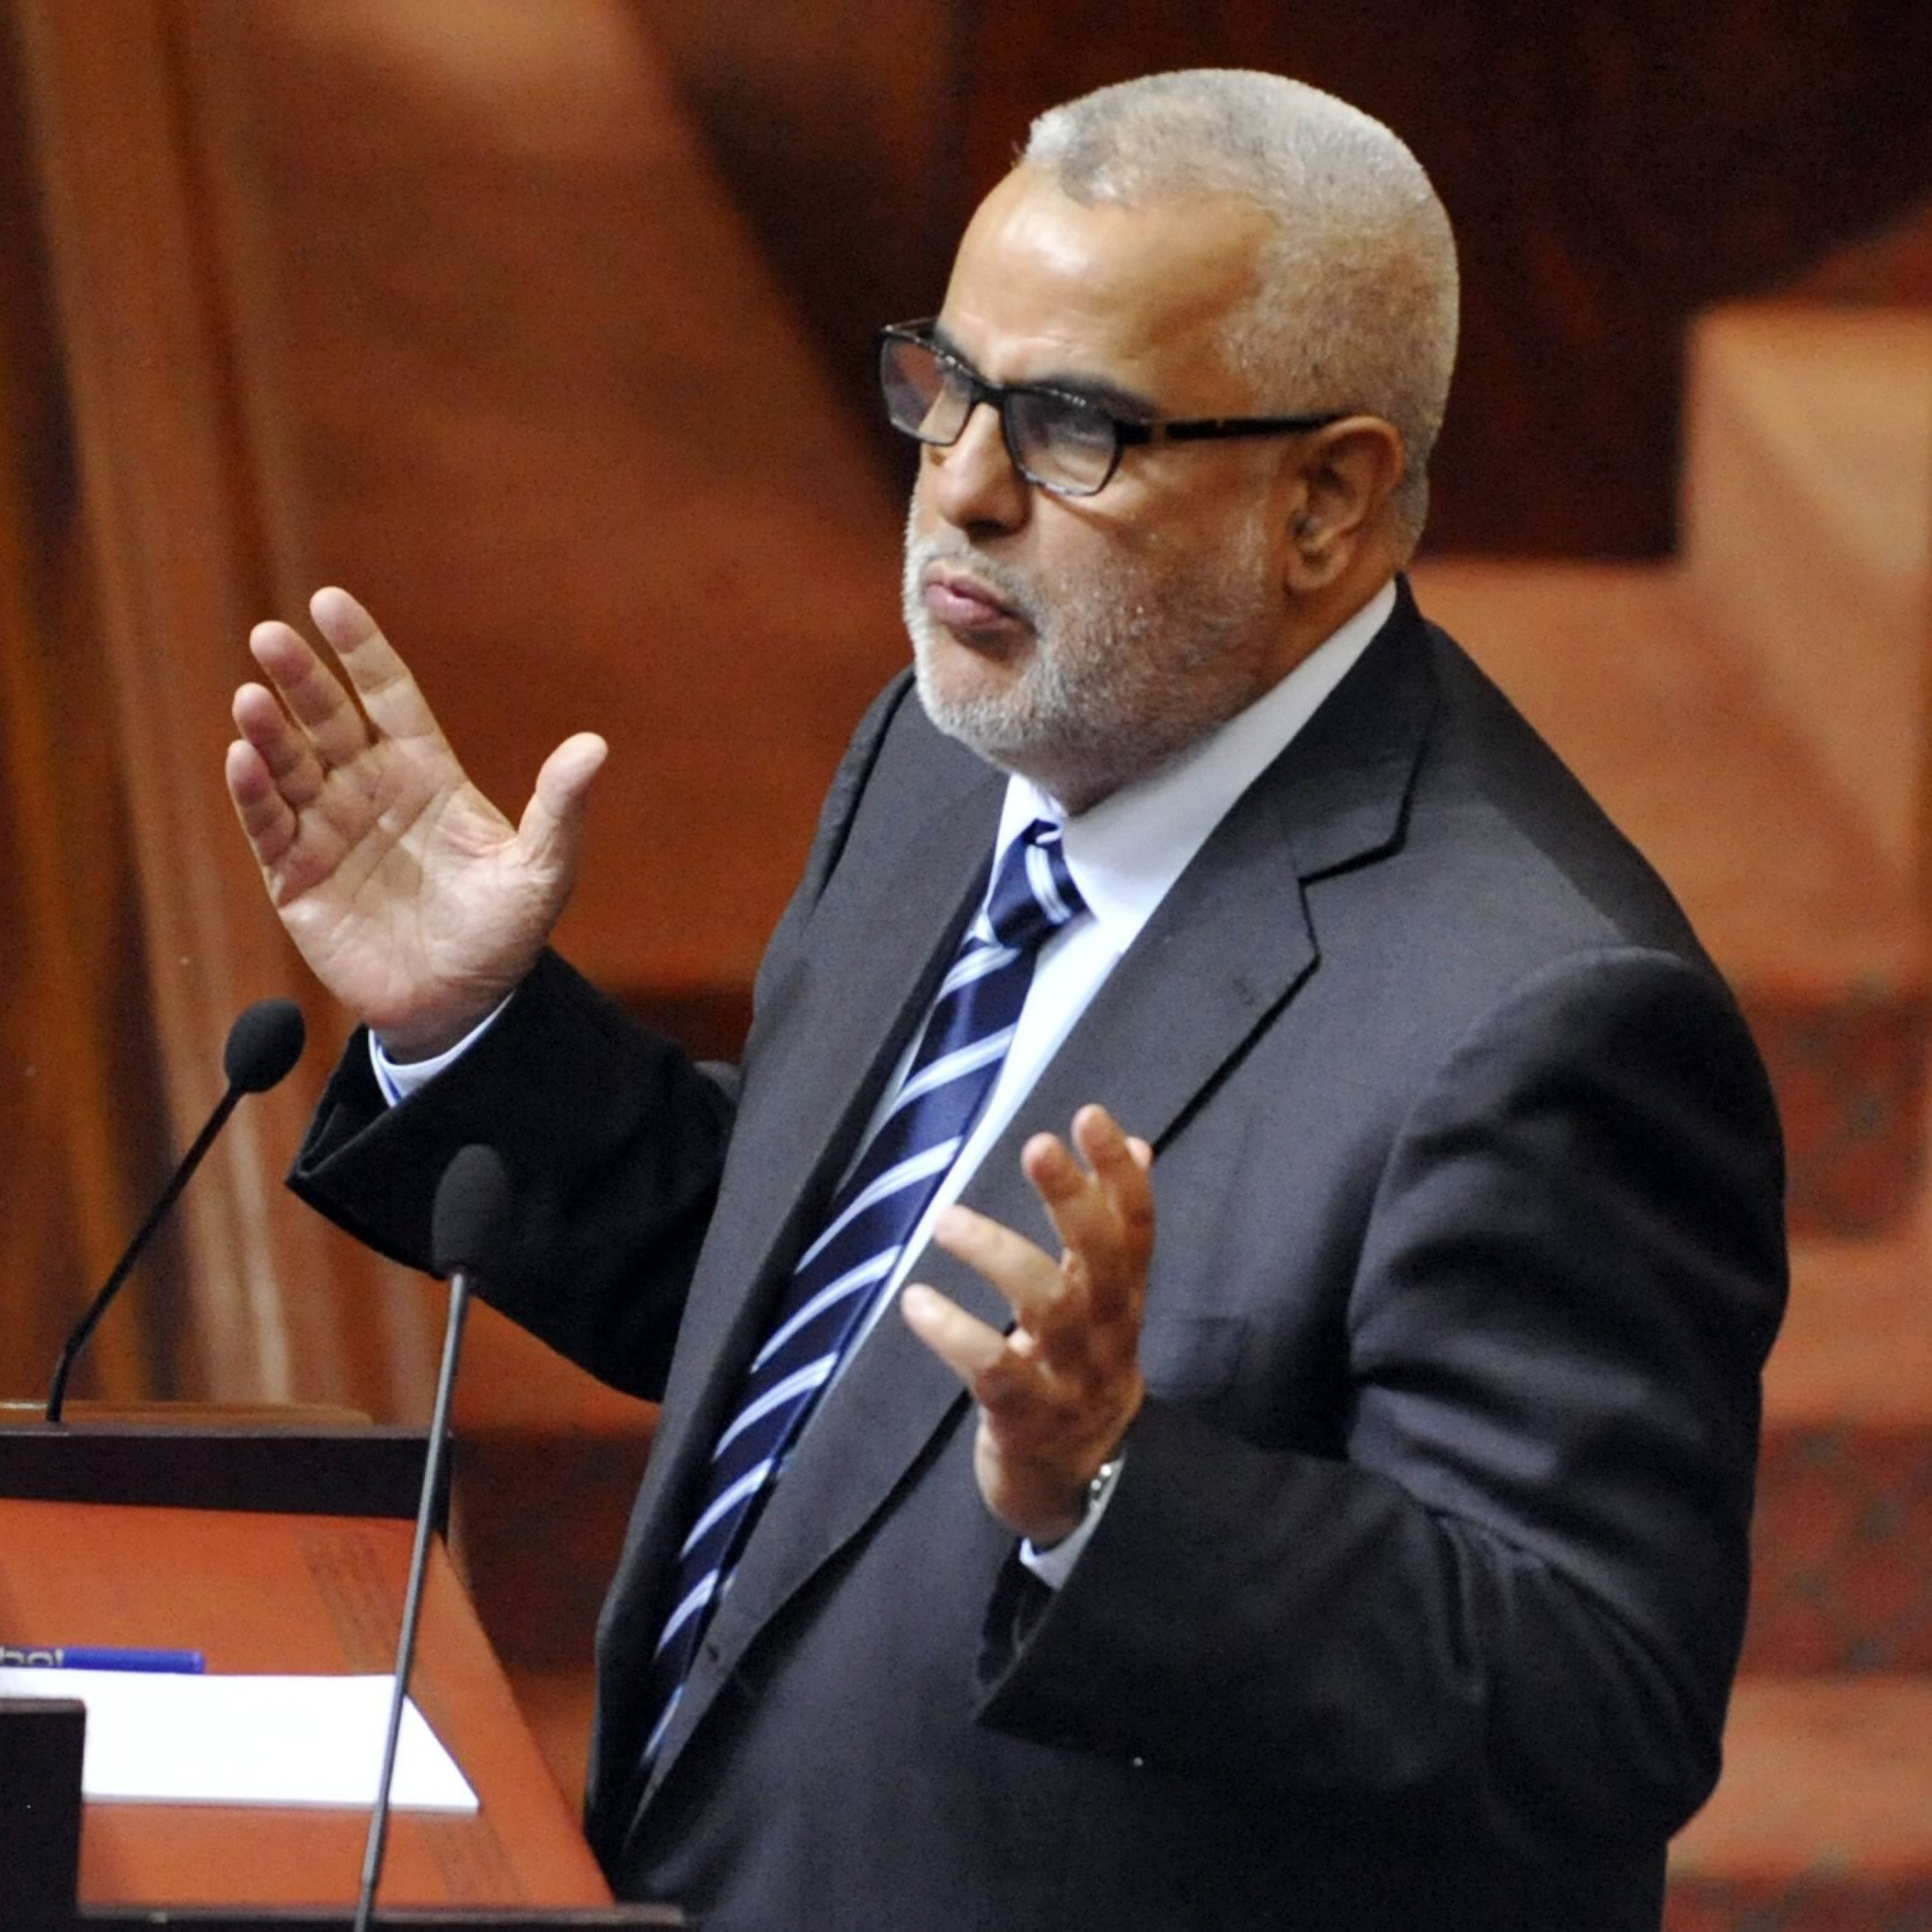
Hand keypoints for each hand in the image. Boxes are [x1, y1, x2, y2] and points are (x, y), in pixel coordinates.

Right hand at [225, 586, 606, 1056]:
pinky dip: (252, 793)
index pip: (387, 696)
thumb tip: (595, 746)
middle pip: (328, 719)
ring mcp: (328, 830)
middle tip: (270, 636)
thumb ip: (559, 809)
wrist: (462, 1006)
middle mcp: (369, 790)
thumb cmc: (503, 934)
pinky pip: (268, 825)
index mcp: (426, 773)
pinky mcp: (296, 877)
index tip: (330, 603)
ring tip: (251, 697)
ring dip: (268, 731)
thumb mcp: (542, 871)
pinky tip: (242, 758)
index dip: (360, 651)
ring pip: (290, 765)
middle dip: (300, 679)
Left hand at [901, 1105, 1152, 1546]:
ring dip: (999, 1255)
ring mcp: (1069, 1379)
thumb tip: (1138, 1145)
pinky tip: (915, 1301)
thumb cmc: (1079, 1371)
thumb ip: (1115, 1229)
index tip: (1090, 1115)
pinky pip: (992, 1371)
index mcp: (1123, 1300)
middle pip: (1101, 1260)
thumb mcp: (1106, 1303)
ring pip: (1049, 1309)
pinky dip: (953, 1332)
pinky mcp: (1025, 1418)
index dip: (1117, 1173)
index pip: (1135, 1228)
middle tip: (1036, 1145)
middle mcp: (1106, 1335)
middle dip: (1072, 1200)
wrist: (1080, 1487)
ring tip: (946, 1219)